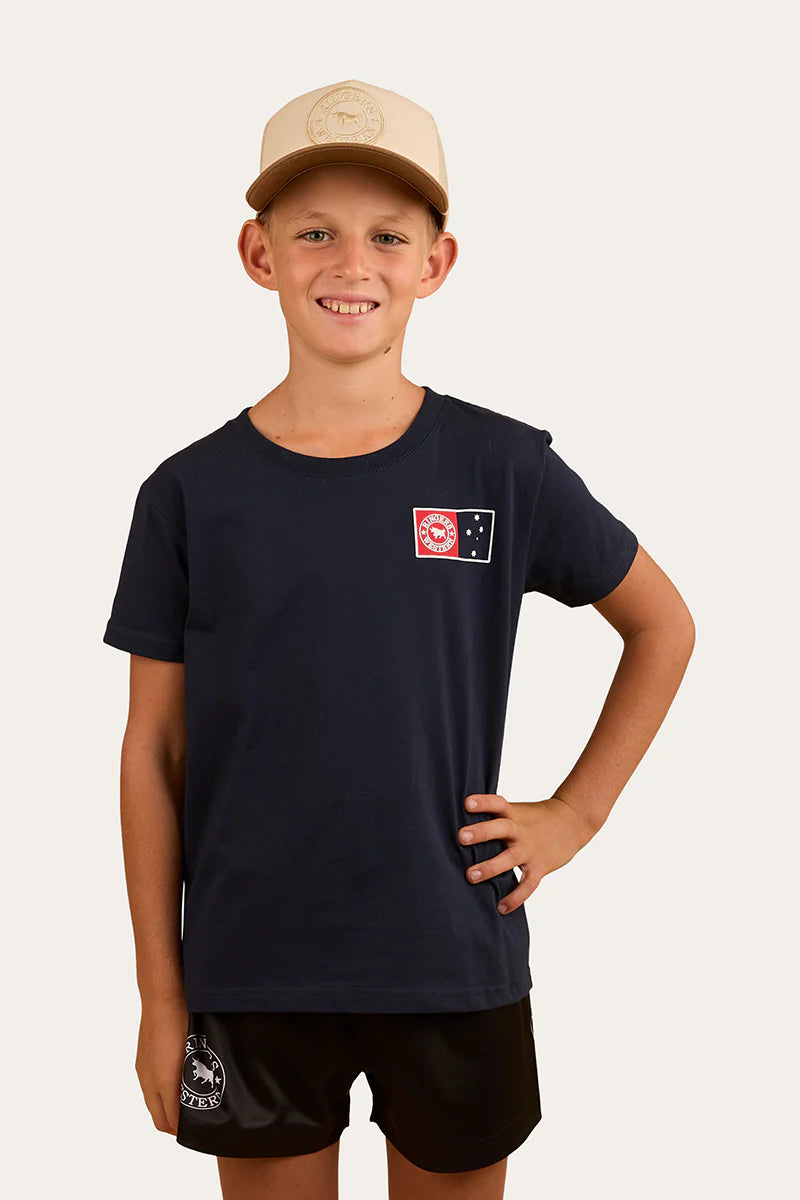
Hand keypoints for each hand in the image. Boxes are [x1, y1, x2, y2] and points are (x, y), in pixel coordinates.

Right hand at [136, 995, 188, 1136]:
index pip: (169, 1121)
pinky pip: (149, 1086)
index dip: (182, 1130)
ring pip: (152, 1101)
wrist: (162, 998)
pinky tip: (175, 1082)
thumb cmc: (183, 1022)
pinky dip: (160, 1093)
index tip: (196, 1131)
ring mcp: (143, 1070)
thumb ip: (194, 1081)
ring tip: (187, 1103)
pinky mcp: (142, 1060)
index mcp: (163, 1082)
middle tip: (192, 1124)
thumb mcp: (196, 1053)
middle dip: (173, 1125)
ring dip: (166, 1108)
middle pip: (158, 1117)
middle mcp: (149, 1080)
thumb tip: (200, 1098)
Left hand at [458, 793, 597, 914]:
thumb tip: (459, 828)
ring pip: (509, 859)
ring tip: (470, 876)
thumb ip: (495, 818)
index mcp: (513, 814)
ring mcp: (530, 850)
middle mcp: (520, 830)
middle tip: (461, 837)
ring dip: (490, 867)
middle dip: (481, 833)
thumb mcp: (517, 811)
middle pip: (500, 828)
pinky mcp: (539, 867)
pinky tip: (501, 907)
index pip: (497, 803)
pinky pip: (527, 885)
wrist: (572, 822)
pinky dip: (515, 897)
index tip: (467, 803)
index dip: (483, 802)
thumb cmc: (535, 818)